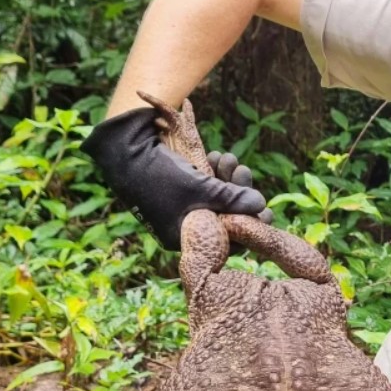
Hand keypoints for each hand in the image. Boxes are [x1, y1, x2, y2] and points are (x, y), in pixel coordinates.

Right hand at [81, 107, 268, 249]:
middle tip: (245, 172)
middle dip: (238, 194)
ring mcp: (181, 208)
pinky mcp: (179, 189)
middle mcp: (183, 227)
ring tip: (230, 158)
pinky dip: (214, 173)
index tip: (267, 212)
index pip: (226, 241)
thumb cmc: (161, 175)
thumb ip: (232, 199)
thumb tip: (261, 206)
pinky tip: (218, 156)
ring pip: (216, 199)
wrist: (122, 149)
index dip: (249, 225)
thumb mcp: (201, 189)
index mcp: (185, 238)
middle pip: (224, 217)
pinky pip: (205, 188)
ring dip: (228, 178)